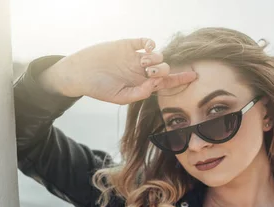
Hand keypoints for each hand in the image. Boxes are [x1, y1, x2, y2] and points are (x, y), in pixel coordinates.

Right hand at [38, 38, 196, 103]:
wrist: (80, 73)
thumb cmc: (99, 88)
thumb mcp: (120, 97)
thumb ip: (140, 93)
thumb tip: (155, 85)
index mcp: (142, 85)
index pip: (166, 83)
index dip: (180, 79)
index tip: (193, 76)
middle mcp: (141, 71)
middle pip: (164, 69)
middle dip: (163, 70)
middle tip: (150, 73)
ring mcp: (135, 57)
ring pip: (158, 55)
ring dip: (155, 59)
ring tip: (142, 62)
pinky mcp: (128, 45)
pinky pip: (146, 42)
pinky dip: (150, 44)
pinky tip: (147, 48)